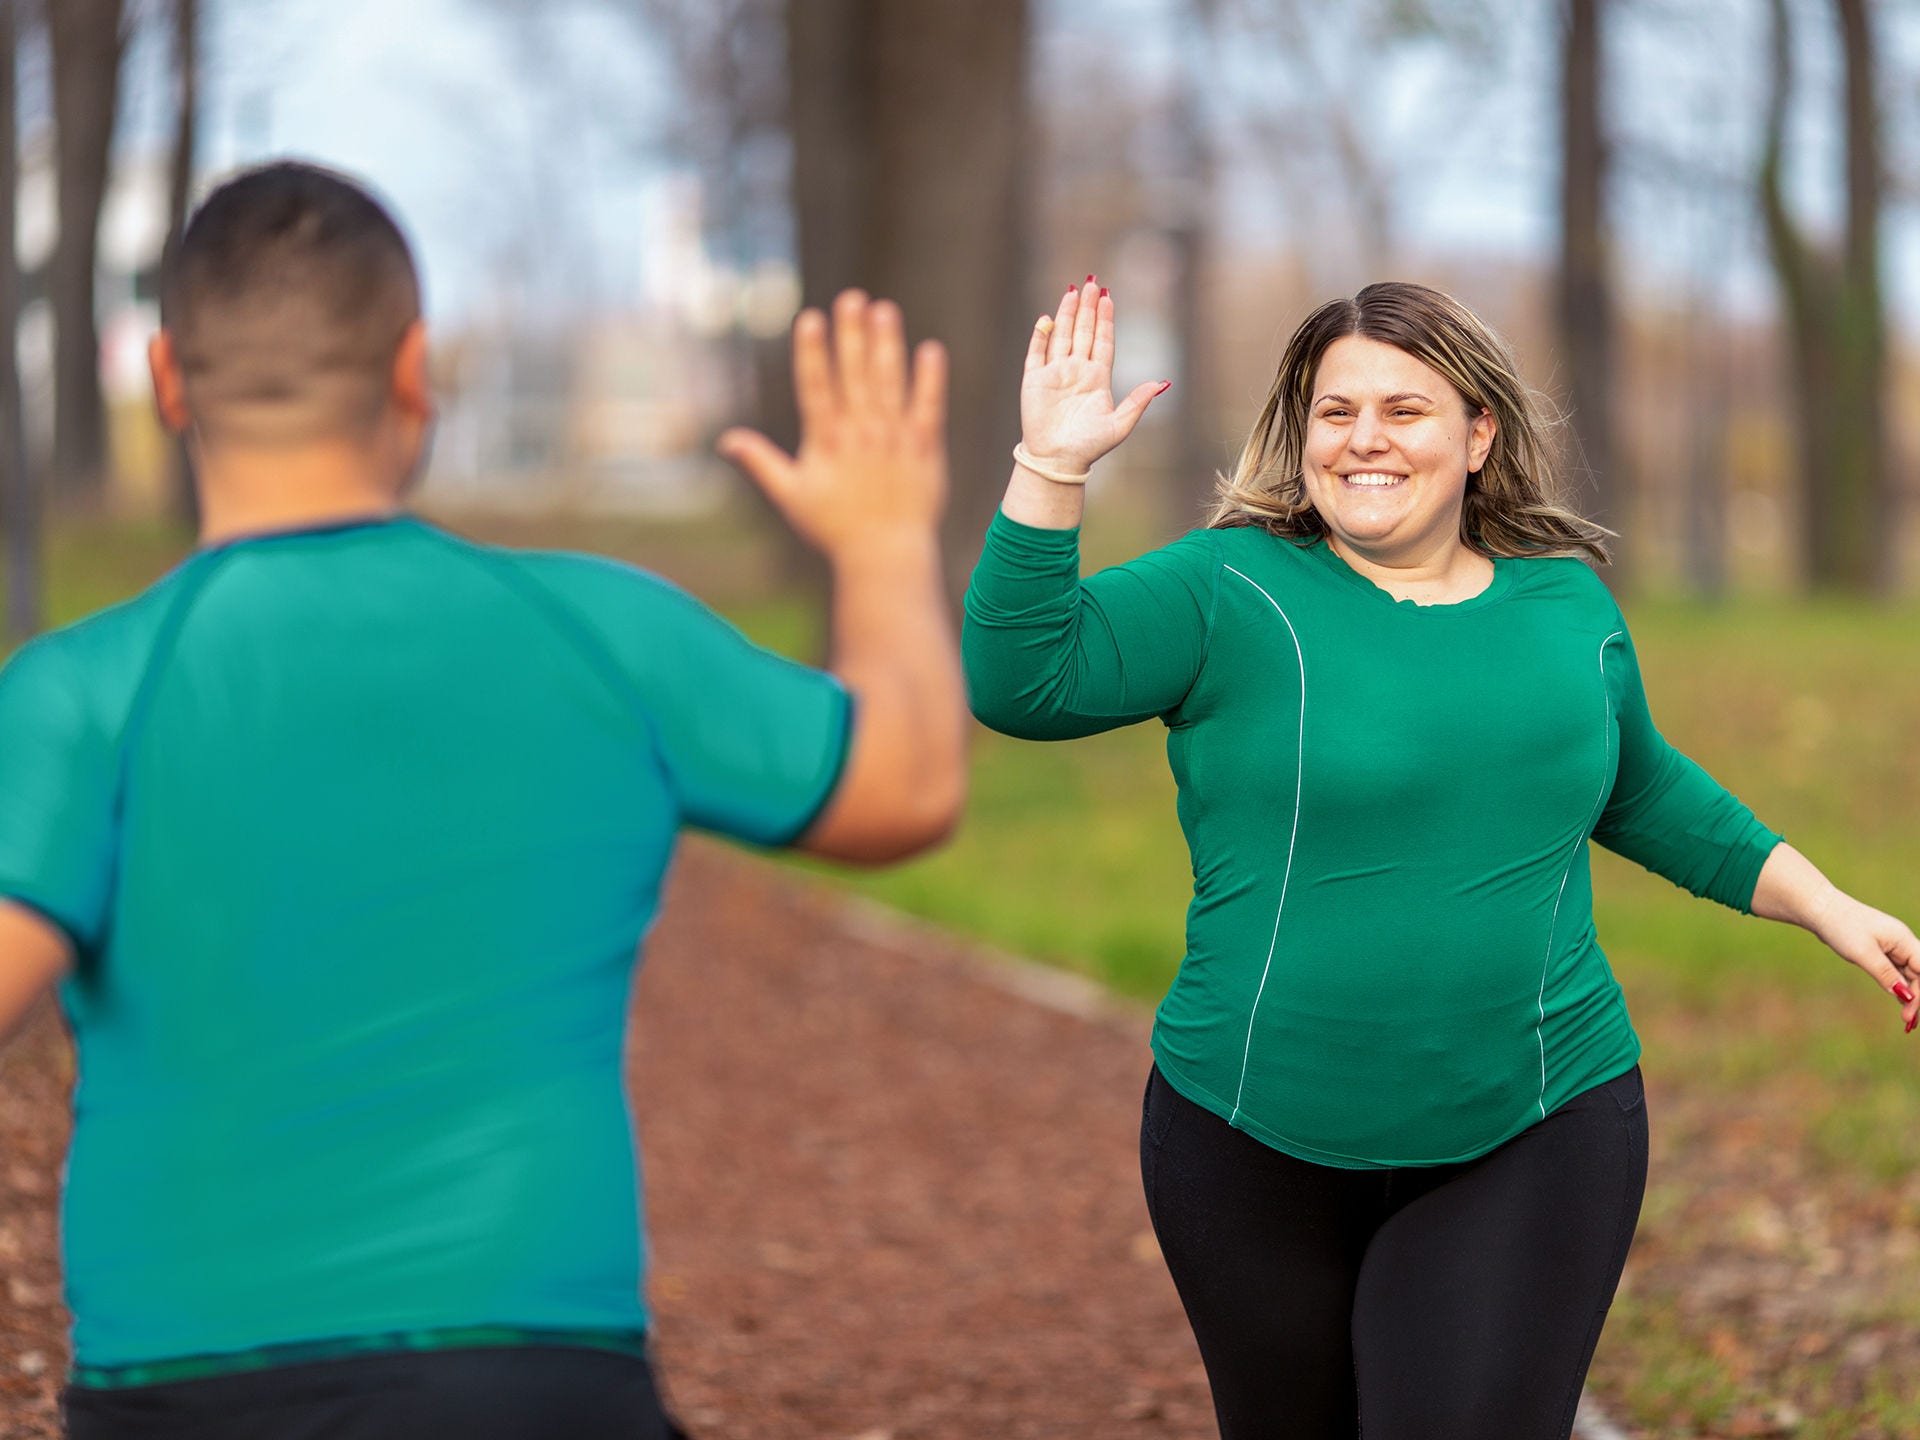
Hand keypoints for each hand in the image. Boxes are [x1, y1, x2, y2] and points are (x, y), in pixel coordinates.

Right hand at [718, 290, 947, 559]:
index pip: (816, 387)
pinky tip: (931, 350)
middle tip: (851, 298)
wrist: (885, 555)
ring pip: (890, 383)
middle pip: (854, 375)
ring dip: (887, 345)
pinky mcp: (924, 448)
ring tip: (884, 310)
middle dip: (851, 334)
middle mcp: (860, 434)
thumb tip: (725, 440)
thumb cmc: (834, 528)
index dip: (814, 352)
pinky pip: (929, 407)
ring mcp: (893, 438)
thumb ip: (761, 462)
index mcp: (826, 441)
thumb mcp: (791, 495)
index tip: (811, 318)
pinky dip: (931, 380)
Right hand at [1019, 276, 1166, 472]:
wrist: (1058, 461)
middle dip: (1089, 308)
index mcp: (1097, 378)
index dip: (1106, 319)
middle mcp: (1076, 371)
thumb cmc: (1089, 447)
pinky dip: (1040, 336)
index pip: (1103, 341)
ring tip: (1073, 291)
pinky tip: (1046, 320)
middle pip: (1084, 332)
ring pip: (1062, 335)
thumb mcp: (1119, 425)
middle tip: (1093, 283)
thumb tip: (1163, 383)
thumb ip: (1138, 402)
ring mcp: (1055, 373)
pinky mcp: (1034, 380)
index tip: (1109, 298)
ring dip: (1068, 314)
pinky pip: (1036, 353)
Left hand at [1810, 892, 1919, 1033]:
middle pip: (1919, 973)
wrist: (1821, 909)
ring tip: (1907, 1018)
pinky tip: (1900, 1001)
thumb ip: (1885, 974)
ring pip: (1908, 974)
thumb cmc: (1841, 927)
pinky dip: (1898, 985)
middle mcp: (1902, 942)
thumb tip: (1905, 996)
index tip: (1911, 1010)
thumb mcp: (1863, 953)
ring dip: (1909, 994)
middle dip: (1916, 997)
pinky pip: (1896, 971)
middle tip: (1907, 1021)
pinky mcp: (1880, 950)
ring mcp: (1892, 946)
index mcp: (1903, 939)